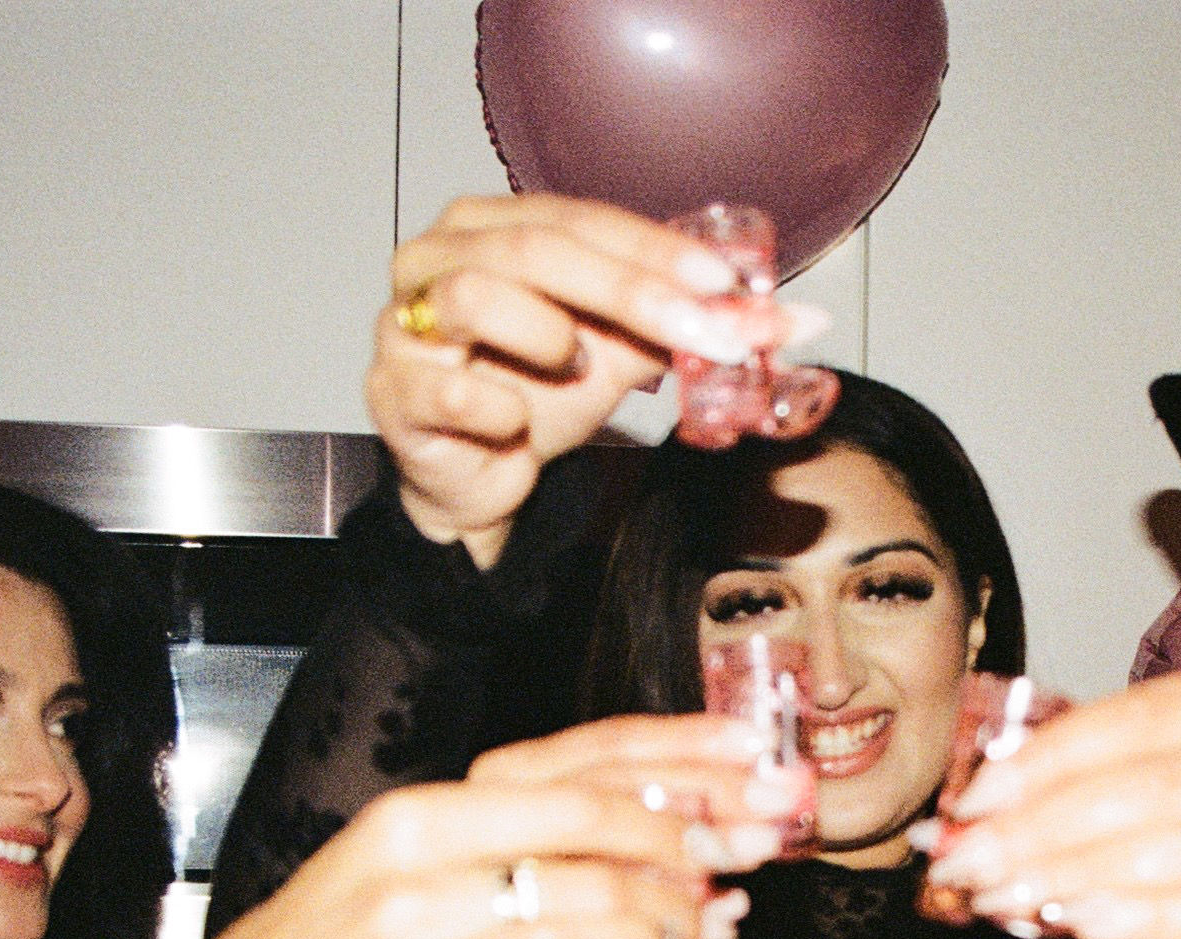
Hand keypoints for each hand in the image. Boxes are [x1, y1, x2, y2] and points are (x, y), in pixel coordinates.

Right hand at [158, 720, 779, 938]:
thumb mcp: (409, 859)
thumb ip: (517, 837)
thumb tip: (667, 819)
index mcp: (415, 819)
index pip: (575, 784)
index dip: (679, 788)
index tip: (750, 793)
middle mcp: (408, 886)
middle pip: (588, 864)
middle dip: (686, 873)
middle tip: (734, 886)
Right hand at [374, 195, 768, 559]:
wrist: (482, 478)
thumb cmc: (536, 397)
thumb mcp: (621, 355)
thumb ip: (687, 330)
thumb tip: (789, 322)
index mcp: (495, 225)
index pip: (583, 220)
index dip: (656, 250)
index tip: (726, 284)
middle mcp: (440, 255)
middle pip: (537, 249)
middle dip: (632, 290)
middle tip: (702, 331)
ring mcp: (406, 320)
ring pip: (476, 294)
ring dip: (547, 334)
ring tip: (575, 366)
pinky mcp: (391, 390)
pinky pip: (447, 386)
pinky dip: (495, 404)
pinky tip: (515, 420)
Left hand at [921, 671, 1180, 938]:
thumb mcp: (1179, 804)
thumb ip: (1098, 790)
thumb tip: (975, 812)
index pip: (1140, 719)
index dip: (1047, 758)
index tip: (974, 800)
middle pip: (1149, 788)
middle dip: (1042, 828)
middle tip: (967, 864)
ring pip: (1179, 848)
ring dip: (1077, 875)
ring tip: (1006, 897)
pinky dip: (1144, 918)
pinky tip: (1083, 924)